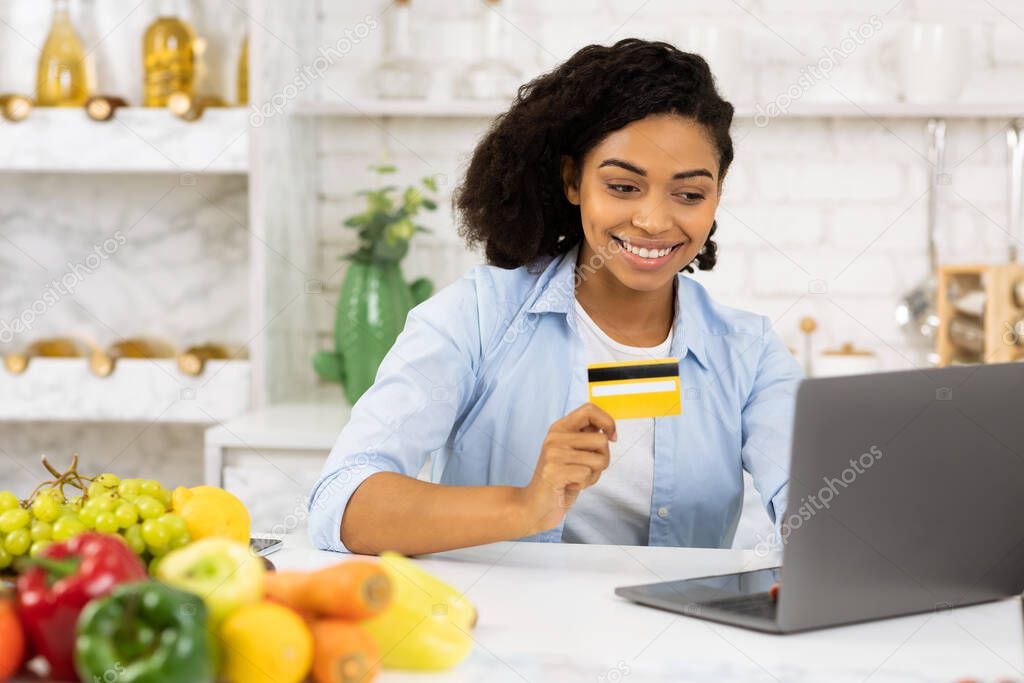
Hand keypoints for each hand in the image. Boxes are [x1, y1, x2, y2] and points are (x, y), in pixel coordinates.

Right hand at [516, 402, 616, 535]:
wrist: (536, 505)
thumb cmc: (561, 479)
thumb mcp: (573, 453)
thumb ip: (586, 439)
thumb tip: (609, 431)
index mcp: (559, 428)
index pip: (590, 410)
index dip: (607, 422)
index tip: (612, 438)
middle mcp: (555, 437)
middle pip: (602, 440)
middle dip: (604, 459)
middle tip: (588, 469)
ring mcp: (553, 454)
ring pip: (599, 460)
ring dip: (595, 474)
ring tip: (578, 478)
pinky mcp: (554, 472)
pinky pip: (588, 474)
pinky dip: (585, 484)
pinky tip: (571, 486)